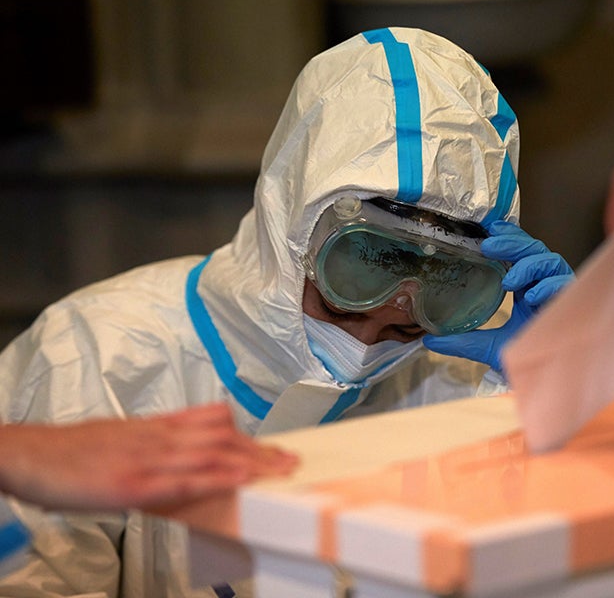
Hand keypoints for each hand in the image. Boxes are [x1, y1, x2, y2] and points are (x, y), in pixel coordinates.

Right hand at [0, 403, 297, 510]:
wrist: (29, 454)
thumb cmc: (73, 451)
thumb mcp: (122, 437)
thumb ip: (156, 442)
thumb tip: (185, 453)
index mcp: (156, 427)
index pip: (214, 423)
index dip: (248, 433)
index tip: (273, 444)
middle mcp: (159, 437)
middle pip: (222, 437)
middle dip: (261, 449)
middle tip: (291, 460)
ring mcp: (148, 458)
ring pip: (212, 454)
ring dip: (251, 462)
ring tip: (280, 472)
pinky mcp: (134, 482)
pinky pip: (183, 479)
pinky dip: (215, 478)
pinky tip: (237, 482)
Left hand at [423, 221, 573, 372]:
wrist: (547, 379)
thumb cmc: (526, 358)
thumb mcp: (489, 347)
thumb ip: (463, 341)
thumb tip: (428, 340)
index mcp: (527, 288)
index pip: (519, 253)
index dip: (508, 237)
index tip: (489, 228)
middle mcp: (544, 284)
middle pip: (532, 249)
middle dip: (513, 243)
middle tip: (489, 245)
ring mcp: (559, 291)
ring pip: (549, 260)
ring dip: (528, 264)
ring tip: (508, 279)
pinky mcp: (573, 302)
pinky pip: (564, 283)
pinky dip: (548, 285)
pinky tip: (530, 295)